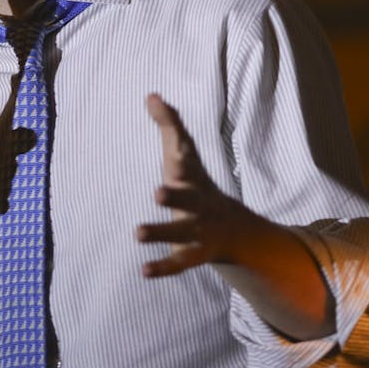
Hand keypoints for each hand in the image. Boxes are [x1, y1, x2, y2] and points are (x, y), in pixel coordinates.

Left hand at [137, 93, 268, 277]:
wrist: (232, 227)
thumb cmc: (196, 184)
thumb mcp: (184, 155)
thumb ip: (168, 125)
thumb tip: (151, 95)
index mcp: (193, 179)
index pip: (187, 165)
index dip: (181, 161)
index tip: (173, 157)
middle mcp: (198, 204)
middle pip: (188, 200)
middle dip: (174, 197)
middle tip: (156, 192)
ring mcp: (198, 230)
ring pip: (181, 233)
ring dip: (161, 233)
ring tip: (136, 233)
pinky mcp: (193, 253)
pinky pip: (179, 262)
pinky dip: (163, 268)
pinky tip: (143, 271)